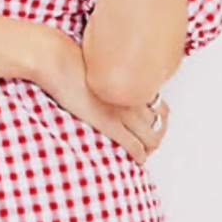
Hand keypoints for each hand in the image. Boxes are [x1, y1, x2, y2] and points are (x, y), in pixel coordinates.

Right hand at [31, 26, 169, 167]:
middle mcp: (134, 97)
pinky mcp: (110, 124)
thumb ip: (115, 78)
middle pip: (159, 124)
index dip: (160, 120)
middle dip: (156, 136)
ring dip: (149, 148)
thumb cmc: (73, 62)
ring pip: (151, 138)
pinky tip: (137, 159)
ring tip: (142, 152)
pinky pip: (135, 147)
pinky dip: (140, 156)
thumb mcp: (103, 66)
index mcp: (133, 82)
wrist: (60, 64)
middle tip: (148, 143)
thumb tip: (115, 86)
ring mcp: (124, 112)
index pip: (161, 107)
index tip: (153, 126)